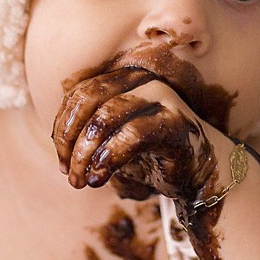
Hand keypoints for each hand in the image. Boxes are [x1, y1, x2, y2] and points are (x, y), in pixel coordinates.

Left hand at [53, 65, 217, 202]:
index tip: (62, 160)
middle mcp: (142, 81)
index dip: (62, 127)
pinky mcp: (176, 122)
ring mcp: (161, 98)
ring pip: (105, 117)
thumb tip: (58, 139)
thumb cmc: (153, 153)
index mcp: (124, 79)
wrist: (200, 172)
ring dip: (84, 153)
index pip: (79, 93)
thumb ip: (88, 129)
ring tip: (80, 180)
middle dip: (69, 139)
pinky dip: (107, 159)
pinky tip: (98, 178)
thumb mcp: (114, 139)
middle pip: (88, 100)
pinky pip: (131, 135)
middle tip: (67, 171)